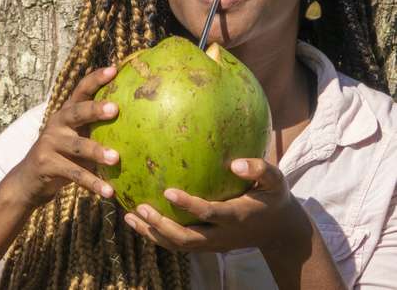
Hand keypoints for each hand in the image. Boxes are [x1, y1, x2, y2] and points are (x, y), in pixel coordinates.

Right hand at [8, 66, 121, 207]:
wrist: (28, 180)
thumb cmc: (64, 156)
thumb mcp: (77, 139)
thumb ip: (97, 130)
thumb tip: (139, 125)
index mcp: (66, 113)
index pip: (81, 90)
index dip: (96, 79)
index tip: (115, 69)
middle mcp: (56, 124)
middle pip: (76, 112)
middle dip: (94, 109)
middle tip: (115, 108)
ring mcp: (49, 143)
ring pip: (76, 145)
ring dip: (97, 151)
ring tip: (116, 158)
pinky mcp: (46, 164)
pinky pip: (74, 173)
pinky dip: (92, 183)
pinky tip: (109, 191)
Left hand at [123, 158, 303, 251]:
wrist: (280, 231)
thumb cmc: (273, 197)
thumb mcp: (276, 181)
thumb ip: (260, 169)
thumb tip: (236, 163)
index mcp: (237, 216)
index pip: (209, 213)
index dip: (188, 205)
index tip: (167, 191)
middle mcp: (222, 235)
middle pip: (187, 238)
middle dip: (161, 226)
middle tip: (139, 208)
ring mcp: (213, 244)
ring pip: (178, 245)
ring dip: (152, 234)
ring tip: (129, 217)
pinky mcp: (206, 246)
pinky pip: (178, 245)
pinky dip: (156, 236)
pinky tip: (138, 220)